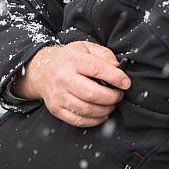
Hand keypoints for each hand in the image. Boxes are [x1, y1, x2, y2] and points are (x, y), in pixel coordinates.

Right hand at [12, 42, 130, 127]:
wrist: (42, 70)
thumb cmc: (68, 59)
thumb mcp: (84, 47)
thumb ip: (103, 54)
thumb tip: (118, 67)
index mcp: (72, 60)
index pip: (97, 69)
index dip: (116, 78)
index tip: (126, 83)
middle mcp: (63, 78)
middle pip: (93, 94)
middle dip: (112, 97)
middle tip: (118, 95)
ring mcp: (58, 96)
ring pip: (87, 109)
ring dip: (105, 110)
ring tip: (111, 105)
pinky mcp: (56, 109)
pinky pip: (78, 120)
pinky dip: (94, 120)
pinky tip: (101, 114)